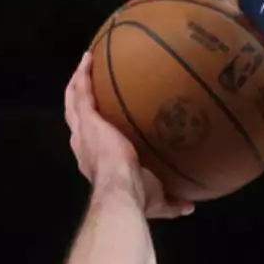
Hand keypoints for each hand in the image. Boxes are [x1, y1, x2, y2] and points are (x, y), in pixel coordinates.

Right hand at [64, 53, 192, 218]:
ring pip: (73, 101)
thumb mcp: (155, 199)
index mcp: (95, 161)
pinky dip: (83, 74)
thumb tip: (189, 206)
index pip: (89, 141)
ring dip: (77, 82)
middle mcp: (83, 144)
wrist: (121, 191)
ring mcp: (83, 130)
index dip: (92, 129)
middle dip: (79, 101)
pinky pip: (81, 90)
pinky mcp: (88, 119)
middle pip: (75, 117)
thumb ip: (171, 201)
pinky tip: (89, 57)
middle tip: (87, 86)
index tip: (101, 120)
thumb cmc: (136, 196)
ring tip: (86, 64)